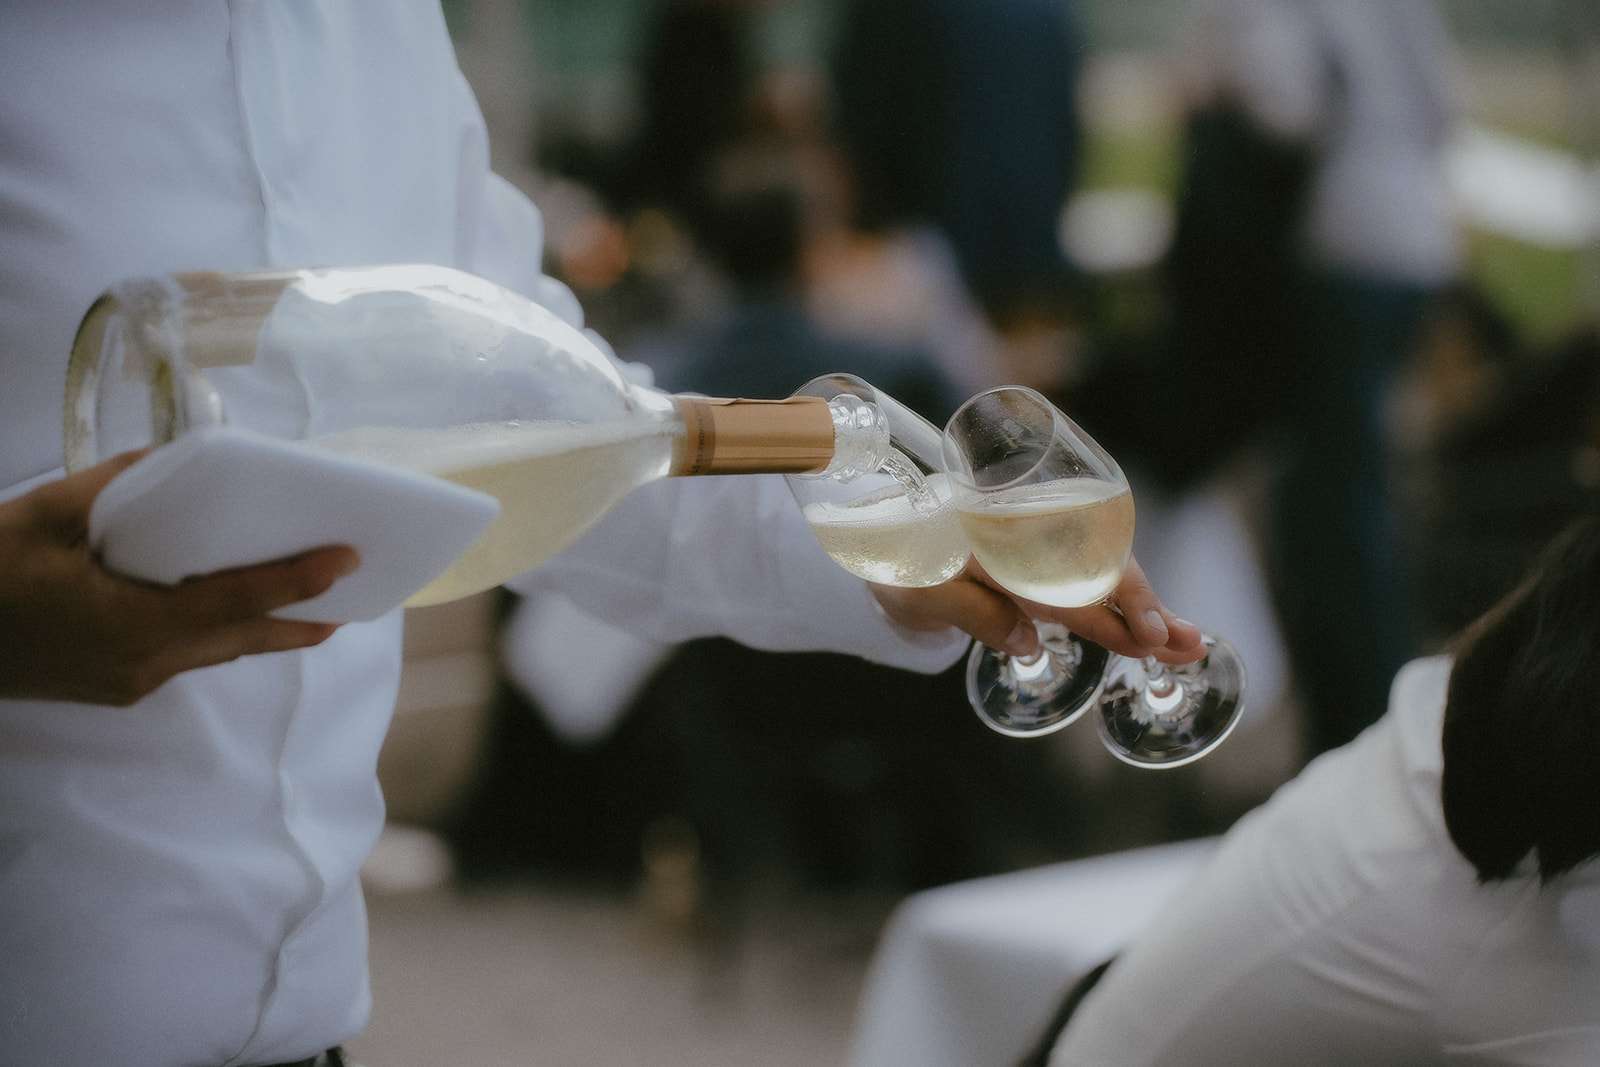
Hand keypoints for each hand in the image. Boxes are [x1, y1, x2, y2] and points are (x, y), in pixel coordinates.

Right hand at [0, 452, 359, 705]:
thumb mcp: (43, 518)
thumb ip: (114, 486)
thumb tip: (172, 456)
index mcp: (133, 624)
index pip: (236, 601)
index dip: (296, 582)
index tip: (346, 560)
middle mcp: (144, 664)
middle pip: (241, 640)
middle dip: (301, 621)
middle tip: (356, 595)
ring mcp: (128, 682)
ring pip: (215, 654)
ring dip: (264, 632)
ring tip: (314, 610)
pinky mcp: (113, 686)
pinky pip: (184, 658)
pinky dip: (218, 635)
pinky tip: (229, 613)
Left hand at [870, 556, 1204, 664]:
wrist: (882, 536)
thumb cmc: (900, 565)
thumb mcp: (922, 595)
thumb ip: (976, 614)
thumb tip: (1031, 642)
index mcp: (998, 537)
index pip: (1066, 579)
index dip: (1111, 609)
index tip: (1149, 638)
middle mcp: (1028, 535)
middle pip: (1099, 569)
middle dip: (1147, 608)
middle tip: (1189, 644)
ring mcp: (1040, 546)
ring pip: (1103, 574)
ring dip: (1145, 607)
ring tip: (1185, 640)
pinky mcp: (1043, 558)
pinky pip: (1089, 578)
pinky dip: (1123, 601)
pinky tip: (1151, 626)